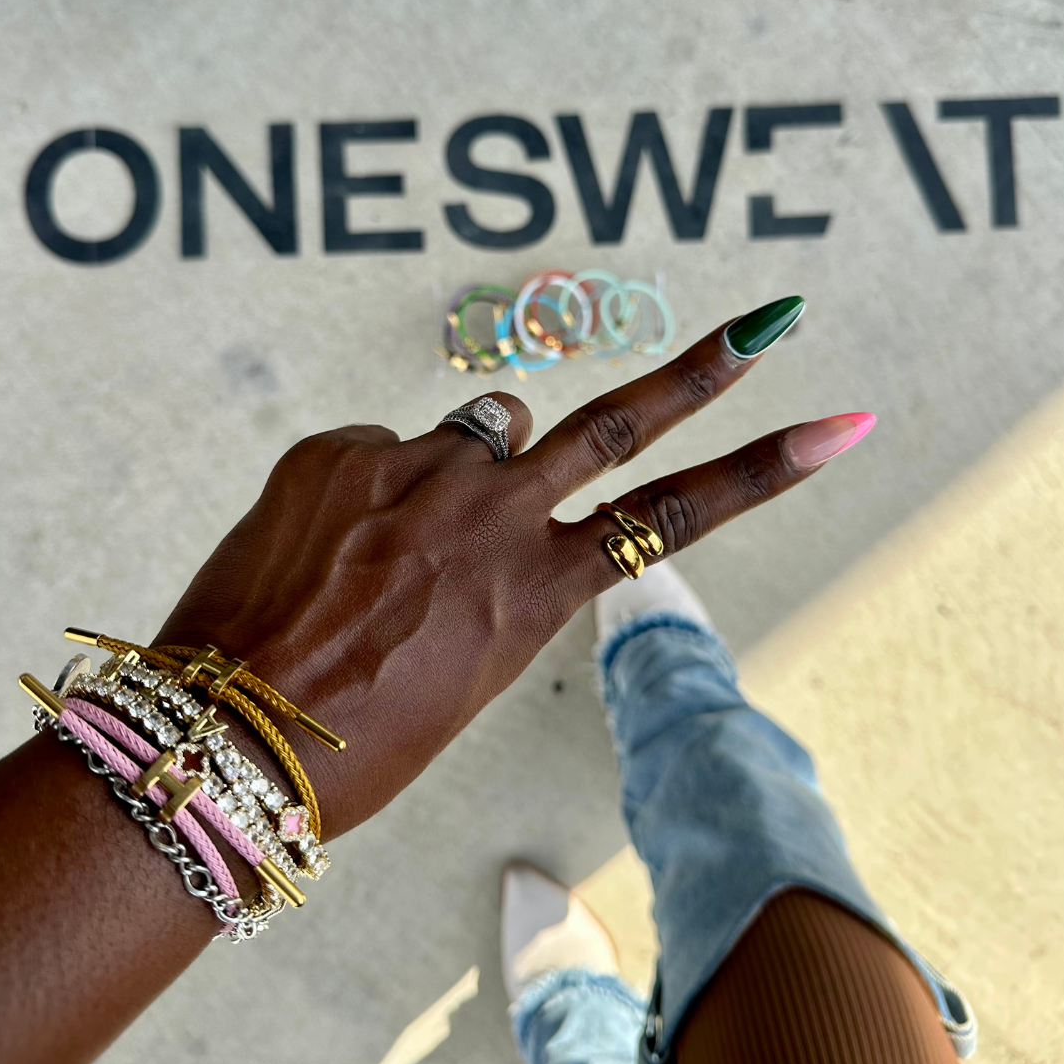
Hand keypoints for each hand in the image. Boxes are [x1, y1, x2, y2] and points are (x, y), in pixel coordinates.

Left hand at [154, 300, 872, 839]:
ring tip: (393, 541)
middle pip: (618, 422)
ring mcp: (413, 471)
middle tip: (766, 325)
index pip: (676, 516)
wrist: (225, 738)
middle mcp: (490, 513)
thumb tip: (484, 455)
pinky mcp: (338, 448)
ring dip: (455, 468)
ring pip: (473, 429)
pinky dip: (364, 488)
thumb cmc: (358, 732)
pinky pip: (377, 450)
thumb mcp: (461, 662)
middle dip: (702, 373)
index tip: (838, 422)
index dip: (765, 468)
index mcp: (535, 590)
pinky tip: (320, 549)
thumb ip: (492, 557)